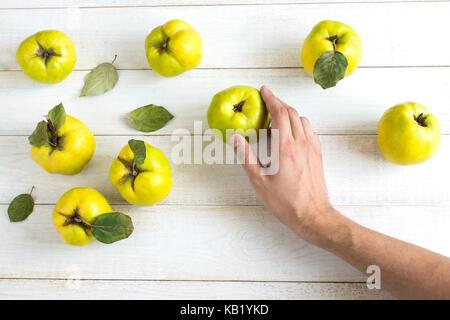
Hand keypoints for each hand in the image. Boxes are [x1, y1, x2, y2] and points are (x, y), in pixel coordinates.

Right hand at [231, 85, 336, 244]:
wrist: (313, 215)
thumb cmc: (285, 202)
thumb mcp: (259, 181)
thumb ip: (246, 157)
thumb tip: (236, 139)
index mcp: (285, 148)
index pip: (280, 113)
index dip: (271, 98)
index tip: (264, 90)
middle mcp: (301, 144)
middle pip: (292, 113)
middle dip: (279, 103)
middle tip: (267, 100)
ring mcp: (312, 148)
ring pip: (302, 120)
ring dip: (290, 113)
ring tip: (277, 118)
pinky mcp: (318, 155)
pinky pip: (310, 131)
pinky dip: (299, 124)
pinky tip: (291, 133)